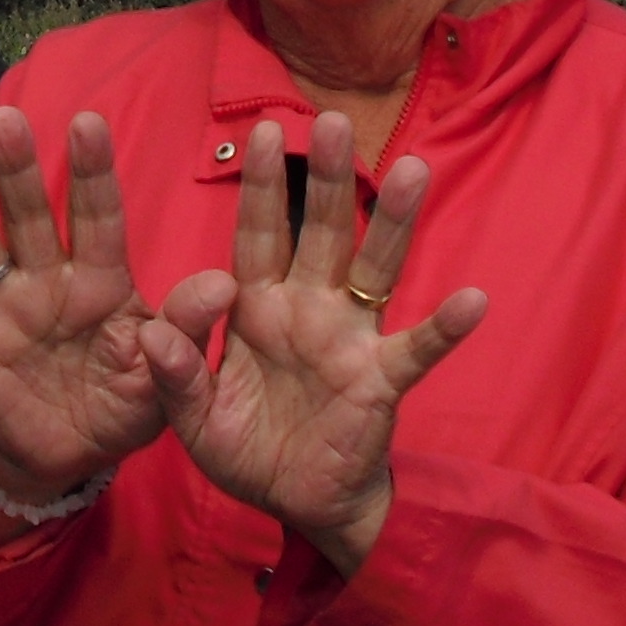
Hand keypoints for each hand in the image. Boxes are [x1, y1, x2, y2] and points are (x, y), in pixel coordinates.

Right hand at [0, 107, 161, 500]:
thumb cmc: (128, 403)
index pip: (98, 219)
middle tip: (3, 117)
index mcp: (102, 282)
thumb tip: (223, 285)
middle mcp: (48, 281)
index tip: (87, 121)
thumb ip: (188, 331)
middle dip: (16, 170)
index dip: (92, 173)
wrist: (74, 456)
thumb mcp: (166, 378)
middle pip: (29, 217)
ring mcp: (2, 310)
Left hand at [140, 111, 486, 572]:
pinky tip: (473, 299)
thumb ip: (175, 374)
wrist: (296, 505)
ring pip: (375, 269)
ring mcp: (349, 340)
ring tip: (413, 169)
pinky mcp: (379, 381)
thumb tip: (152, 331)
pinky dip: (444, 327)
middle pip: (321, 232)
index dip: (262, 186)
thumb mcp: (194, 416)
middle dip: (326, 179)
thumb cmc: (246, 449)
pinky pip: (417, 349)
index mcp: (258, 307)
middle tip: (333, 120)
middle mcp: (308, 309)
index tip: (264, 130)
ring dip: (394, 222)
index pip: (259, 233)